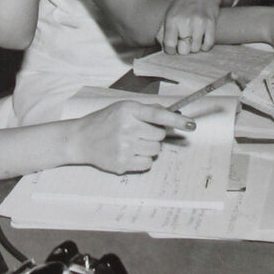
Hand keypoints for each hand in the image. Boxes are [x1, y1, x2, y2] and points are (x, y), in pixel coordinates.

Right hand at [71, 100, 195, 173]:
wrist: (81, 139)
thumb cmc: (105, 121)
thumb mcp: (123, 108)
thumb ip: (146, 111)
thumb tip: (173, 115)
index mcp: (128, 110)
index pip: (157, 115)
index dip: (177, 120)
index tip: (191, 125)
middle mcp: (126, 128)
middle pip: (159, 136)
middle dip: (154, 135)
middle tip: (139, 133)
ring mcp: (124, 147)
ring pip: (155, 151)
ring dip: (149, 148)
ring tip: (132, 143)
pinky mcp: (122, 163)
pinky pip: (147, 164)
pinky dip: (142, 160)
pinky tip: (129, 154)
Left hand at [159, 0, 223, 54]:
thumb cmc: (183, 4)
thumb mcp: (169, 14)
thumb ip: (162, 31)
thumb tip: (162, 47)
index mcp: (172, 19)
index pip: (169, 45)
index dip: (170, 50)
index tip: (173, 47)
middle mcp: (185, 21)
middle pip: (184, 50)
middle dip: (184, 49)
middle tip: (184, 41)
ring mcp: (199, 22)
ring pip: (196, 49)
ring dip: (195, 46)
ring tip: (193, 38)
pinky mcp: (211, 23)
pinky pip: (208, 44)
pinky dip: (205, 45)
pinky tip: (202, 39)